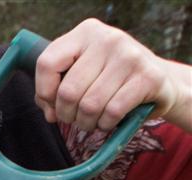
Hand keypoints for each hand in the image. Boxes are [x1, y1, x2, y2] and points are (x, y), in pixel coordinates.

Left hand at [35, 18, 184, 131]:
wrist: (158, 81)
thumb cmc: (109, 80)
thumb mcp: (80, 74)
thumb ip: (55, 89)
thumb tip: (49, 112)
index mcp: (86, 32)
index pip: (47, 63)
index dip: (44, 91)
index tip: (52, 104)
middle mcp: (109, 39)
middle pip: (68, 91)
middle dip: (66, 114)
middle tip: (74, 118)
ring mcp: (131, 56)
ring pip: (89, 105)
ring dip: (86, 122)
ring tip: (91, 120)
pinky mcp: (149, 77)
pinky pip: (112, 112)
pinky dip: (106, 124)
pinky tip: (108, 121)